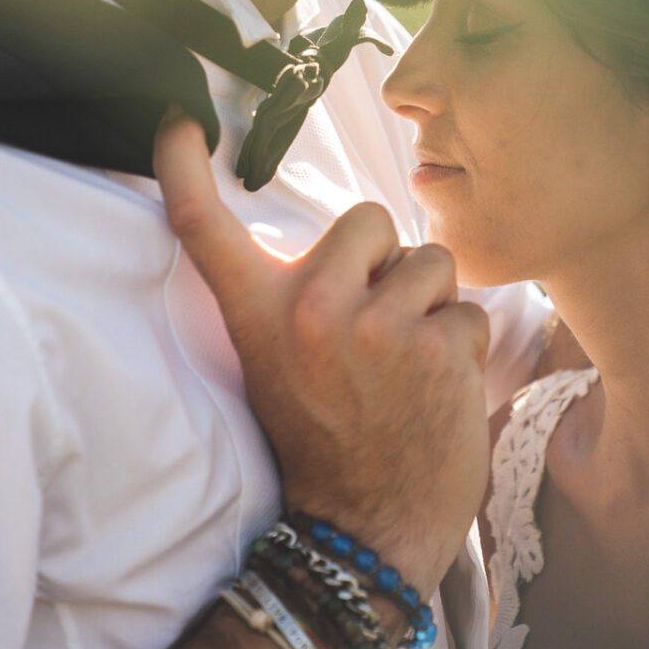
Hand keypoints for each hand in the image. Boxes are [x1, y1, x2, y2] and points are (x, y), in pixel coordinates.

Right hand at [154, 113, 489, 590]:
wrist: (367, 528)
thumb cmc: (327, 437)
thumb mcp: (277, 363)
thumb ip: (296, 298)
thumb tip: (348, 234)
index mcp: (259, 314)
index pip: (206, 229)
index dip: (183, 167)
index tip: (180, 121)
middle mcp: (310, 310)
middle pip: (370, 218)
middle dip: (385, 260)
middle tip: (372, 326)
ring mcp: (376, 328)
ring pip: (431, 261)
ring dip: (430, 304)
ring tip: (407, 362)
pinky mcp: (437, 348)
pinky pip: (468, 310)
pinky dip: (463, 347)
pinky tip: (436, 389)